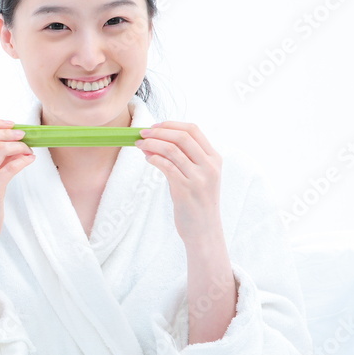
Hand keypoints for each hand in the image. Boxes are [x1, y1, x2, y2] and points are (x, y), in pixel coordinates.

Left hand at [135, 122, 223, 245]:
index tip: (155, 126)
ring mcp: (199, 178)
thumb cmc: (197, 201)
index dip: (171, 124)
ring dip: (152, 144)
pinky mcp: (185, 190)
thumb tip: (153, 140)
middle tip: (142, 133)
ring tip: (139, 144)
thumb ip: (182, 158)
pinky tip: (147, 158)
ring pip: (172, 150)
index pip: (193, 130)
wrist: (204, 230)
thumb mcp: (198, 176)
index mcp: (214, 158)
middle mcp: (209, 166)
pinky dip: (154, 158)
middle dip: (158, 131)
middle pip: (182, 136)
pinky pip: (166, 166)